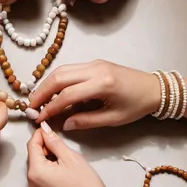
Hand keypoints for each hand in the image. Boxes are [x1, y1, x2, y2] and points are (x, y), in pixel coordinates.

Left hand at [27, 125, 119, 186]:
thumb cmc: (86, 186)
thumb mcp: (71, 158)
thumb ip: (54, 141)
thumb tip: (44, 128)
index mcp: (35, 172)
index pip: (31, 145)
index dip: (40, 134)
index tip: (50, 128)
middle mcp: (30, 184)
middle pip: (32, 156)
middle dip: (44, 147)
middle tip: (62, 146)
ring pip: (36, 167)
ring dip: (46, 158)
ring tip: (64, 159)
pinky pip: (40, 178)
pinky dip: (47, 170)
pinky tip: (62, 171)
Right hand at [30, 60, 159, 130]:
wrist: (155, 88)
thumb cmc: (137, 106)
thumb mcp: (114, 118)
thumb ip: (87, 121)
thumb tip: (64, 124)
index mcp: (102, 84)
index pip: (68, 94)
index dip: (51, 107)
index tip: (40, 118)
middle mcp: (95, 69)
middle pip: (60, 76)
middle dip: (42, 91)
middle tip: (31, 106)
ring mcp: (94, 63)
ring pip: (62, 69)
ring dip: (47, 83)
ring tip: (37, 99)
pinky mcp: (94, 62)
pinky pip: (70, 69)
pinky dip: (57, 79)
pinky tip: (52, 90)